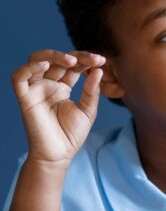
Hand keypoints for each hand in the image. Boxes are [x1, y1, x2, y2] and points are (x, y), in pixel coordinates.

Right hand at [11, 50, 105, 167]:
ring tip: (72, 60)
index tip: (102, 61)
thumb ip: (92, 90)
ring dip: (53, 55)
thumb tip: (99, 69)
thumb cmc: (72, 134)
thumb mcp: (88, 110)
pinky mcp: (25, 98)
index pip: (72, 66)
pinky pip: (19, 78)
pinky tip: (44, 65)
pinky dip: (28, 68)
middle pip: (56, 59)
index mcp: (62, 86)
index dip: (86, 60)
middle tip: (93, 59)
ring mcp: (36, 90)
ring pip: (36, 61)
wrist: (59, 154)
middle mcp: (47, 85)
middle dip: (75, 56)